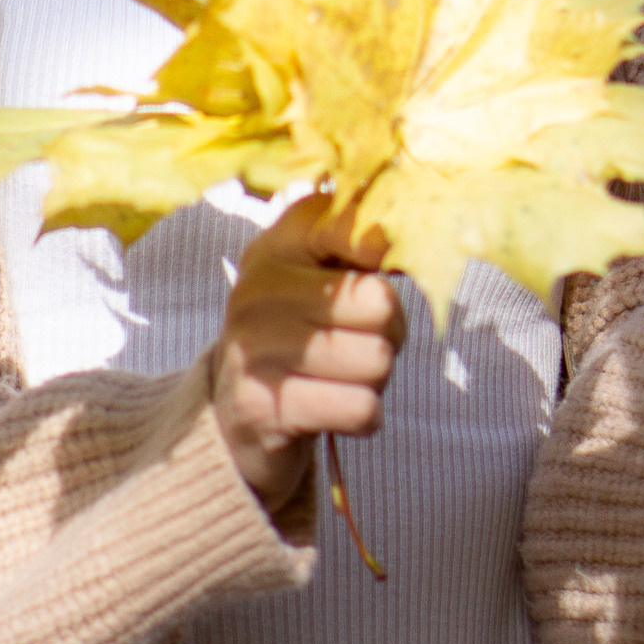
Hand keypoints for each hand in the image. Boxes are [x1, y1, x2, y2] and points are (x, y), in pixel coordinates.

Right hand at [211, 196, 405, 515]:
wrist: (241, 415)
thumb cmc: (302, 334)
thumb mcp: (320, 275)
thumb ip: (361, 243)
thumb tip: (402, 242)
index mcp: (275, 248)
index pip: (351, 226)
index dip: (382, 251)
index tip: (376, 268)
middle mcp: (256, 292)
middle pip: (381, 304)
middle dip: (390, 332)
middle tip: (358, 340)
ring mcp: (254, 351)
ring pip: (377, 360)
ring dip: (375, 379)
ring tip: (341, 377)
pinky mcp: (263, 408)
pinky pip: (361, 408)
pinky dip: (364, 417)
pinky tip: (335, 410)